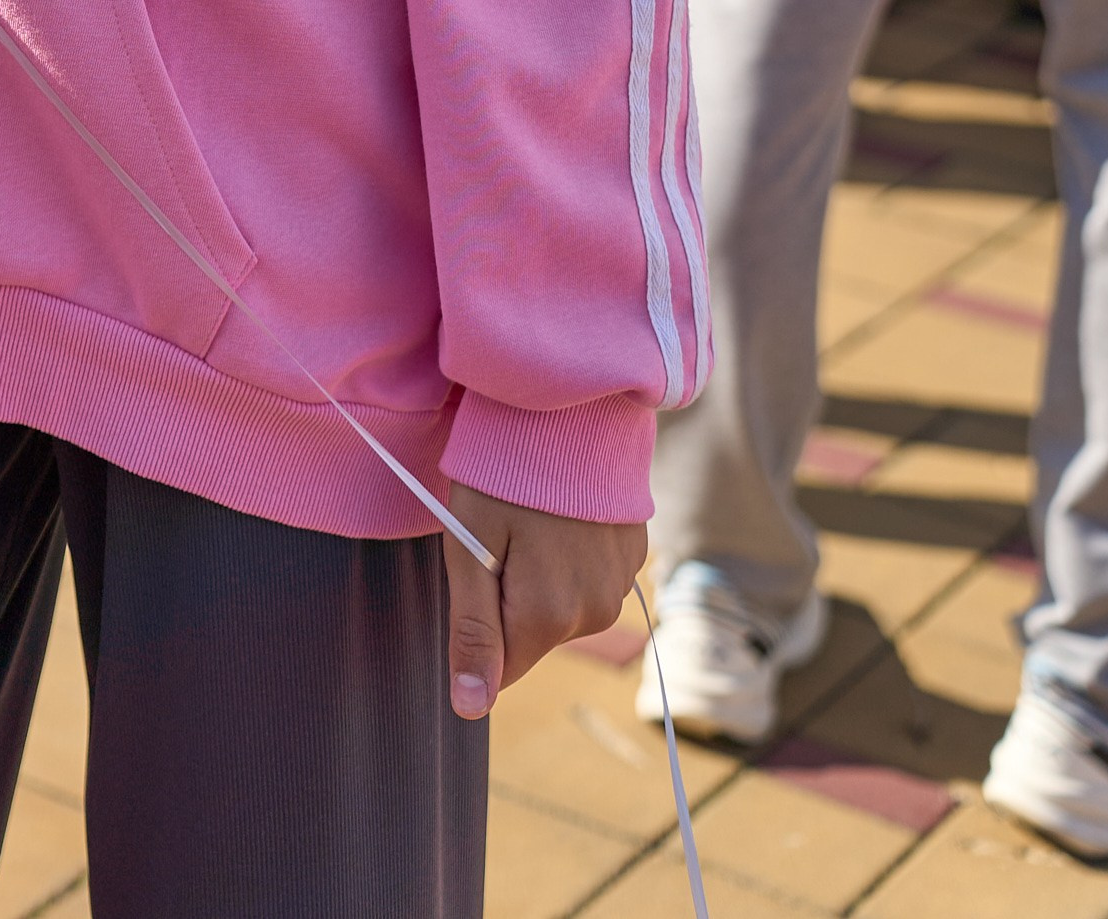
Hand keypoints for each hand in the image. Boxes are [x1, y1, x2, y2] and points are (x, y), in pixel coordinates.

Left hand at [443, 485, 646, 718]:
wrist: (572, 399)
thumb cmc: (505, 468)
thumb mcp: (470, 544)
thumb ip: (473, 631)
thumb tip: (471, 709)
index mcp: (548, 616)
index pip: (503, 666)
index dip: (480, 621)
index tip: (476, 566)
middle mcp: (595, 612)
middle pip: (534, 633)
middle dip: (510, 596)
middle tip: (501, 527)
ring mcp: (621, 582)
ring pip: (564, 606)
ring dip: (544, 574)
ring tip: (535, 510)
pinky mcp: (636, 552)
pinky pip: (592, 576)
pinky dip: (573, 552)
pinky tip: (565, 506)